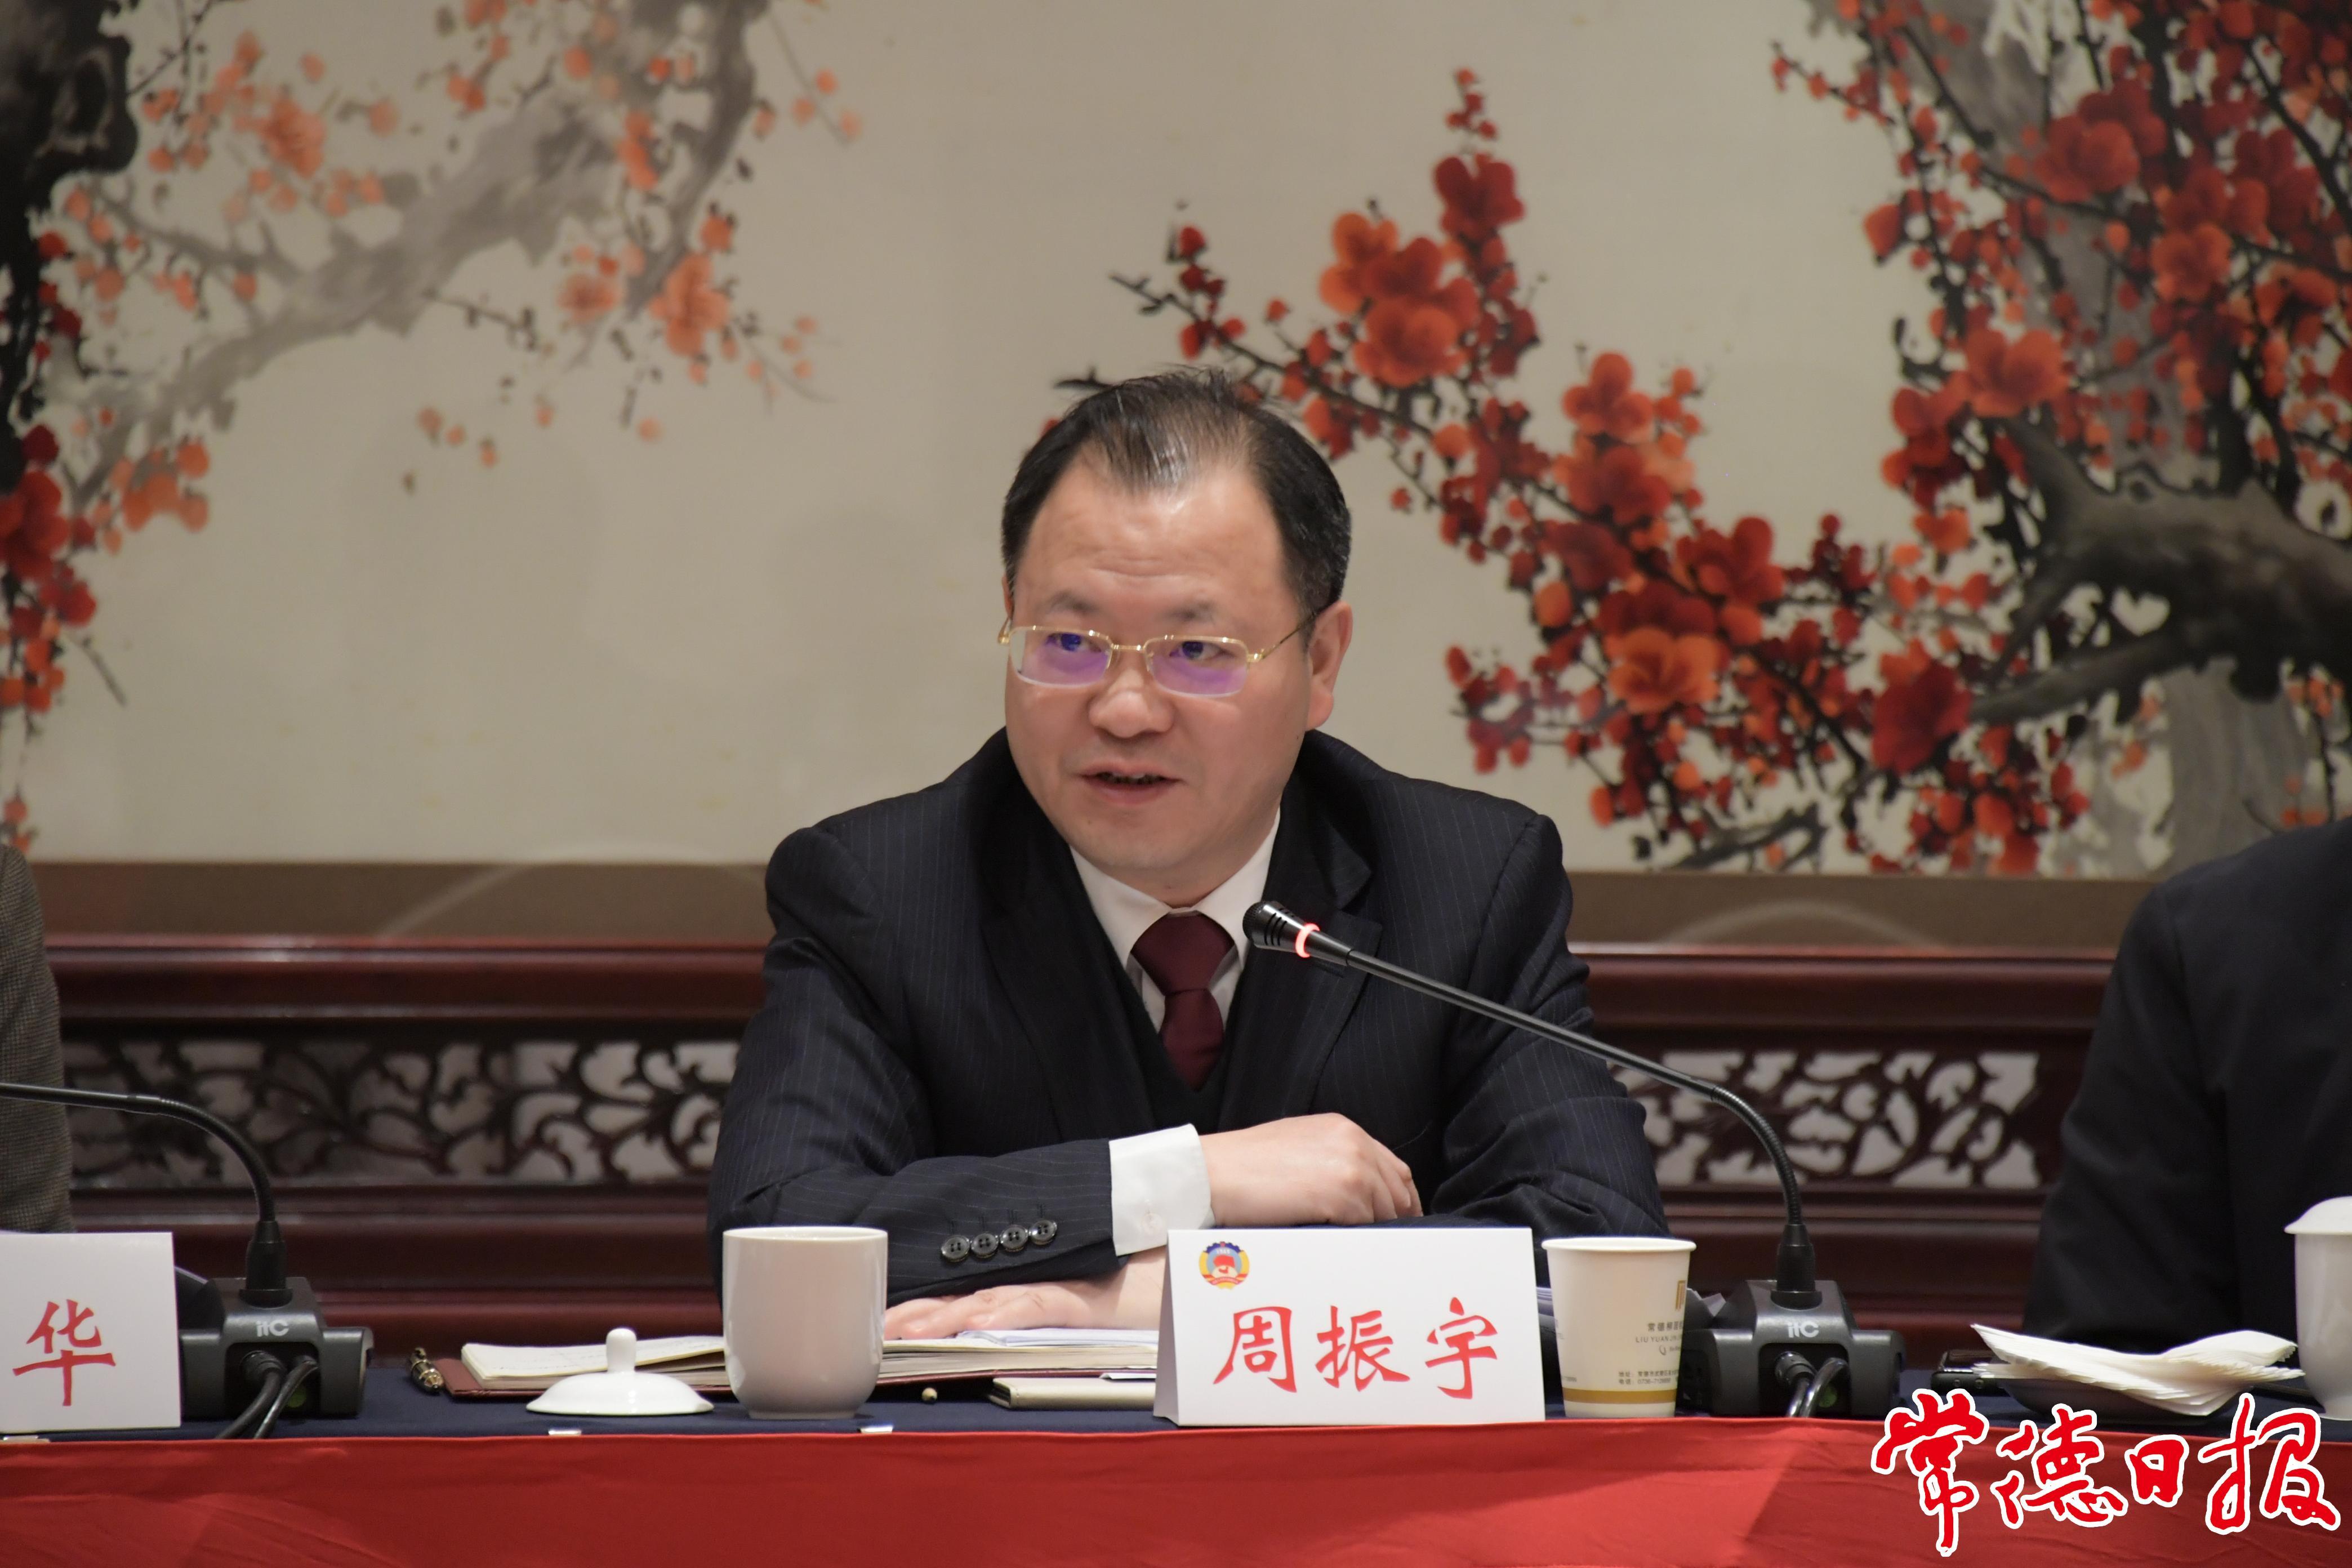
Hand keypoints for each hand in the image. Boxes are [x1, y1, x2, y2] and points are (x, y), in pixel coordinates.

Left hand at [883, 1248, 1165, 1338]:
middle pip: (965, 1301)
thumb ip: (1049, 1313)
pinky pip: (1035, 1307)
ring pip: (988, 1304)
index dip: (924, 1311)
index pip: (967, 1300)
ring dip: (942, 1318)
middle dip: (916, 1316)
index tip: (882, 1323)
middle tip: (870, 1331)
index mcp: (1033, 1290)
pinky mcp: (1083, 1301)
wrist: (1190, 1272)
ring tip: (902, 1332)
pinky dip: (1003, 1314)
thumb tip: (1003, 1326)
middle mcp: (1038, 1287)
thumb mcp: (1088, 1309)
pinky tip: (973, 1323)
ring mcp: (1059, 1291)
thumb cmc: (1143, 1291)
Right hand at [1199, 1113, 1420, 1226]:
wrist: (1215, 1174)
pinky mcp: (1343, 1197)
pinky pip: (1367, 1225)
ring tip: (1366, 1251)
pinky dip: (1361, 1238)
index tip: (1401, 1218)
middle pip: (1397, 1190)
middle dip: (1397, 1217)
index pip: (1394, 1167)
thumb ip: (1334, 1157)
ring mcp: (1352, 1170)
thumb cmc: (1245, 1164)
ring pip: (1385, 1211)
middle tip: (1389, 1242)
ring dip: (1377, 1230)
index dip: (1402, 1197)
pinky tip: (1348, 1247)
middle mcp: (1354, 1144)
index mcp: (1344, 1129)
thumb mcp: (1299, 1144)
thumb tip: (1357, 1190)